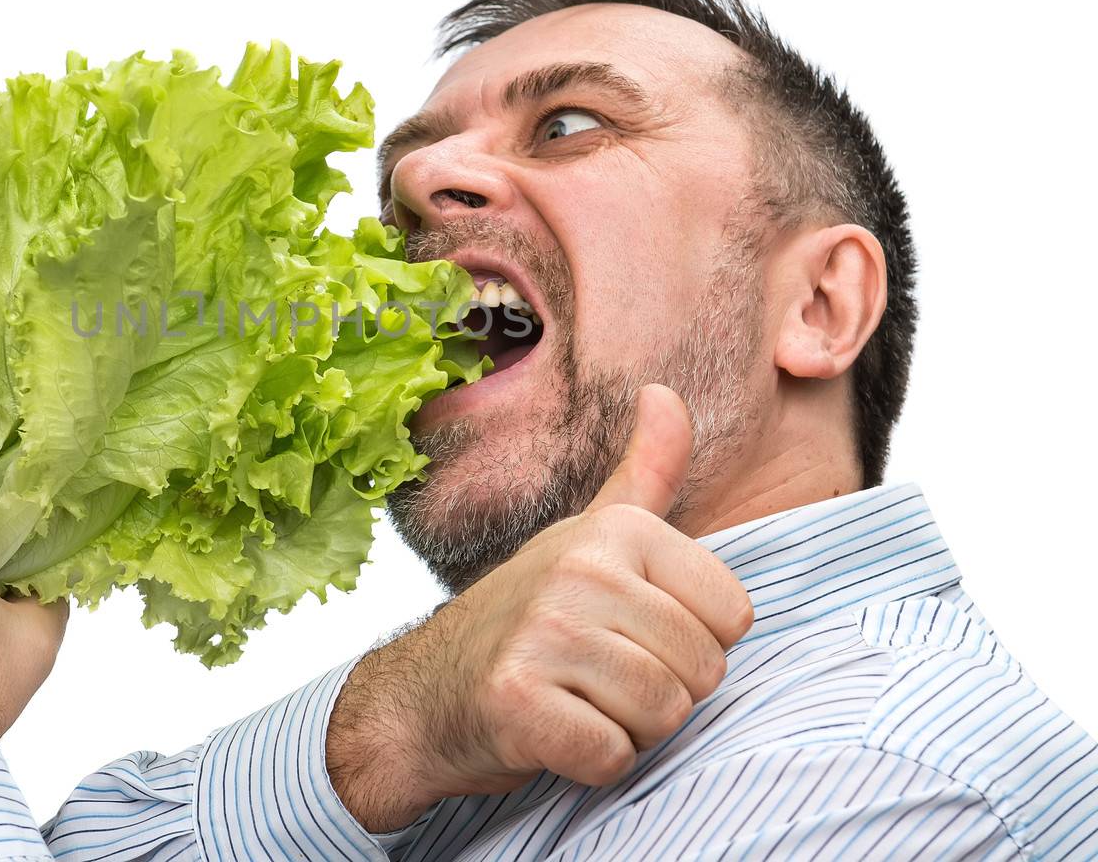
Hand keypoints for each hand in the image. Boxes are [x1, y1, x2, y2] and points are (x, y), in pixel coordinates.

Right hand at [326, 384, 753, 831]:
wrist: (422, 693)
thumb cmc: (522, 618)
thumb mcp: (587, 534)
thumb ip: (644, 471)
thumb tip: (664, 392)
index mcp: (615, 530)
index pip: (731, 616)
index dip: (690, 643)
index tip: (631, 635)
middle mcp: (580, 569)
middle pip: (701, 671)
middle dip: (661, 693)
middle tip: (599, 677)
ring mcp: (545, 633)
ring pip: (663, 716)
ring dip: (627, 729)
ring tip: (577, 701)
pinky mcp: (518, 700)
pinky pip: (612, 757)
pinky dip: (591, 762)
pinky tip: (553, 733)